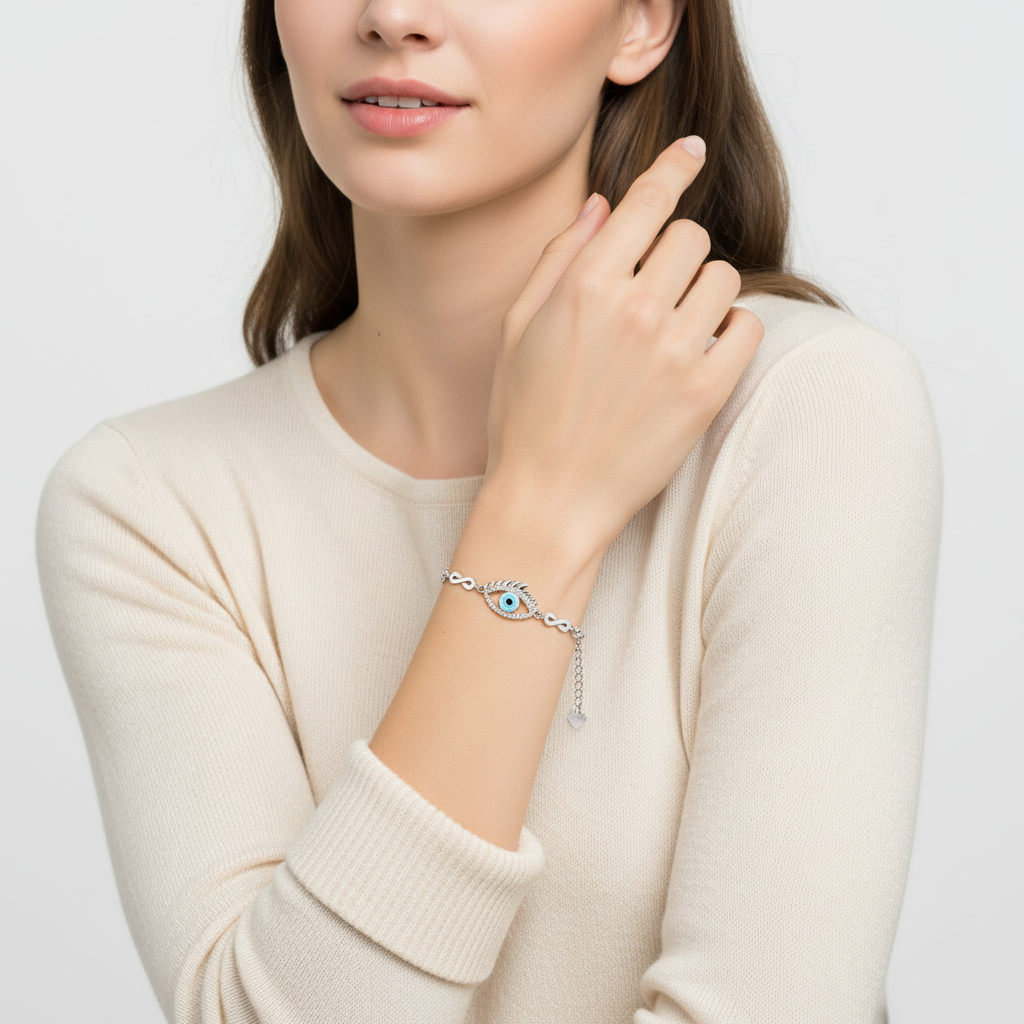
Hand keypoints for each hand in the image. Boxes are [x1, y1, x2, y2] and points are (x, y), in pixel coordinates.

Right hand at [482, 137, 764, 557]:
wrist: (548, 500)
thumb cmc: (523, 416)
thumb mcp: (519, 328)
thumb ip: (560, 258)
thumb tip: (602, 206)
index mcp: (584, 285)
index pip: (648, 201)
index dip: (673, 167)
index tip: (691, 150)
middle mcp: (634, 308)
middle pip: (691, 236)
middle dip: (675, 254)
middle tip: (655, 290)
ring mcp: (675, 350)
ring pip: (723, 277)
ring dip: (703, 292)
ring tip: (675, 329)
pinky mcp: (706, 392)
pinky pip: (746, 327)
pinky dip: (729, 332)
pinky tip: (699, 353)